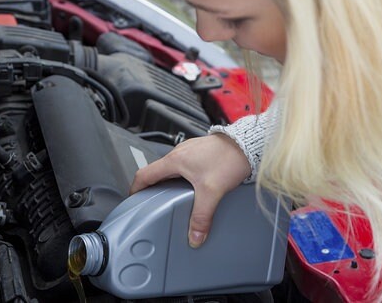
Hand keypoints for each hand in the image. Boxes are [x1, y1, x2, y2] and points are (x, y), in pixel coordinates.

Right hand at [129, 134, 250, 247]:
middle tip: (153, 202)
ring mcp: (190, 150)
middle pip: (157, 171)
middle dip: (153, 187)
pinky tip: (194, 184)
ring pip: (172, 167)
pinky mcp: (201, 150)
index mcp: (174, 160)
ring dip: (169, 181)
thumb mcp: (212, 192)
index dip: (135, 188)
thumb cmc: (229, 159)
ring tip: (173, 195)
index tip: (133, 199)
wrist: (248, 145)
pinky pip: (184, 164)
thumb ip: (201, 217)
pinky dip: (182, 175)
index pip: (144, 174)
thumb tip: (194, 236)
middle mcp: (180, 152)